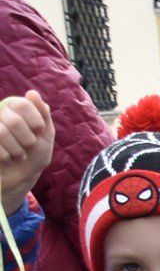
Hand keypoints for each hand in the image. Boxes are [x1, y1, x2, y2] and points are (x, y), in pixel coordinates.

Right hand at [0, 92, 52, 213]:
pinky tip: (6, 158)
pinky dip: (6, 156)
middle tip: (28, 145)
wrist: (21, 177)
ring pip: (2, 132)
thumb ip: (42, 114)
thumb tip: (32, 93)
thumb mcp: (45, 135)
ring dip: (17, 150)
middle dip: (27, 139)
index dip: (36, 121)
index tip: (38, 131)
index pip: (22, 104)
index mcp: (13, 107)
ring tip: (18, 154)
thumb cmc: (34, 154)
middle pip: (13, 120)